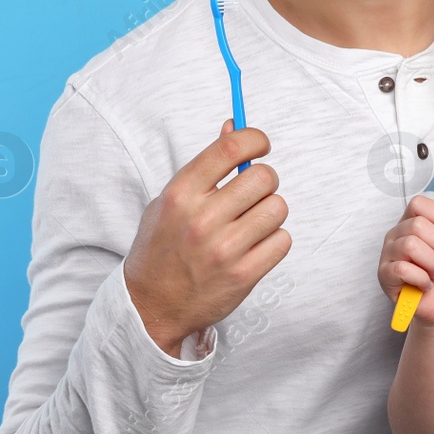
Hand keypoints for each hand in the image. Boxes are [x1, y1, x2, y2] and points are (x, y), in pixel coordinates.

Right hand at [124, 120, 290, 357]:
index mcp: (180, 194)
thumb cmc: (162, 247)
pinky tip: (254, 247)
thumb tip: (233, 127)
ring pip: (278, 207)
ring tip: (250, 223)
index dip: (255, 138)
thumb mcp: (169, 201)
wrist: (150, 307)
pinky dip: (274, 241)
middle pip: (263, 176)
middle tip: (254, 193)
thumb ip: (204, 166)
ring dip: (270, 212)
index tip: (261, 145)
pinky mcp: (243, 275)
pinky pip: (283, 240)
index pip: (231, 148)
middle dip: (265, 180)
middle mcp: (201, 220)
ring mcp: (223, 249)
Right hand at [378, 195, 433, 330]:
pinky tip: (425, 285)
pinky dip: (422, 279)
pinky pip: (404, 269)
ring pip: (410, 245)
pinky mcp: (384, 275)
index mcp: (412, 223)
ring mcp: (388, 254)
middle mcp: (396, 234)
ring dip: (432, 264)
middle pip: (417, 225)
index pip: (418, 203)